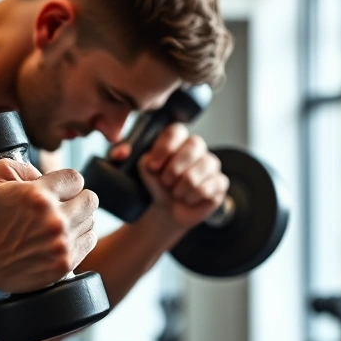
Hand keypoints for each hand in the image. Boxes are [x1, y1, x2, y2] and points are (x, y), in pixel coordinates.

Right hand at [0, 159, 98, 293]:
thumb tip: (44, 172)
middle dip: (76, 199)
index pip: (76, 179)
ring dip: (78, 219)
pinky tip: (61, 237)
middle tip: (62, 205)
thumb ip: (23, 165)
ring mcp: (60, 244)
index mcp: (38, 196)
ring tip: (58, 223)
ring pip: (91, 220)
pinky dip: (79, 238)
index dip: (66, 183)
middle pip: (90, 199)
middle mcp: (53, 220)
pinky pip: (89, 241)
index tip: (57, 190)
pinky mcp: (64, 264)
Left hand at [112, 123, 228, 229]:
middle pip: (195, 145)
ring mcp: (210, 164)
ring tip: (175, 192)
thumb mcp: (134, 170)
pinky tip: (187, 198)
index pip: (176, 131)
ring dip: (182, 186)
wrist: (164, 210)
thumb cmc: (152, 185)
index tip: (153, 166)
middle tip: (165, 182)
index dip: (165, 148)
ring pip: (203, 168)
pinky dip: (193, 197)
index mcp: (175, 139)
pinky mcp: (220, 182)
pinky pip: (211, 186)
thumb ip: (124, 156)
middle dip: (175, 168)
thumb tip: (121, 153)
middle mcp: (196, 147)